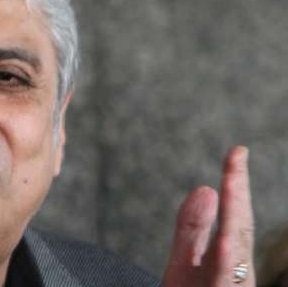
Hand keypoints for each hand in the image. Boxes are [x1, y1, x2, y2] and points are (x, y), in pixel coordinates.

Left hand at [163, 146, 254, 285]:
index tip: (237, 151)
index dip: (236, 183)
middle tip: (236, 155)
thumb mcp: (185, 263)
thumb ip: (194, 229)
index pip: (234, 216)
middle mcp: (234, 273)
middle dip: (237, 193)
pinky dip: (226, 265)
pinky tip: (224, 242)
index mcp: (227, 260)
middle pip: (238, 229)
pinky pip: (225, 283)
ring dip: (233, 219)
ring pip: (236, 256)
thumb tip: (206, 188)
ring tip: (230, 184)